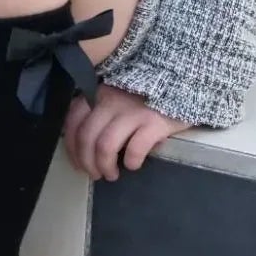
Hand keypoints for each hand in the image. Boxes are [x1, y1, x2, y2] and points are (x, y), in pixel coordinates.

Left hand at [62, 84, 191, 180]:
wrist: (183, 81)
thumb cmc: (147, 92)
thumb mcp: (118, 93)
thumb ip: (100, 109)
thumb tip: (85, 143)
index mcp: (99, 93)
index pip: (73, 121)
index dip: (71, 147)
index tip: (78, 163)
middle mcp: (112, 100)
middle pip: (86, 137)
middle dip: (86, 162)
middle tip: (95, 174)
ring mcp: (133, 111)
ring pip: (105, 145)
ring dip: (104, 166)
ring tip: (111, 175)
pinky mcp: (154, 122)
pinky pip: (135, 148)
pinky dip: (131, 161)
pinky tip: (133, 165)